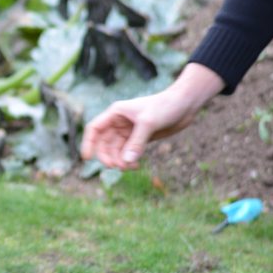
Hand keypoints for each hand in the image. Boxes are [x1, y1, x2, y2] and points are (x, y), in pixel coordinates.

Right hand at [80, 63, 225, 169]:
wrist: (185, 104)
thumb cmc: (165, 106)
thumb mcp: (149, 122)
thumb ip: (137, 142)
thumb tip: (127, 161)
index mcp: (115, 113)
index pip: (94, 129)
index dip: (88, 143)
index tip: (87, 158)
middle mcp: (119, 123)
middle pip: (103, 143)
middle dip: (107, 156)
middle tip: (116, 167)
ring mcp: (129, 132)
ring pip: (116, 150)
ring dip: (119, 161)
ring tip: (129, 168)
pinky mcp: (140, 139)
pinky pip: (129, 153)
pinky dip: (130, 161)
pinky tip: (136, 166)